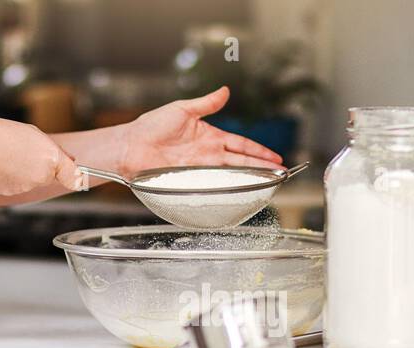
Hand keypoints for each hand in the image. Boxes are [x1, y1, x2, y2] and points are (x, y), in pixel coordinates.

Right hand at [0, 118, 81, 194]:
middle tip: (25, 149)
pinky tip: (0, 165)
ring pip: (33, 180)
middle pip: (50, 175)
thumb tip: (69, 161)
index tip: (79, 176)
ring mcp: (26, 187)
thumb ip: (54, 150)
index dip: (76, 175)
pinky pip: (18, 185)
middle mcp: (41, 176)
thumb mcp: (32, 132)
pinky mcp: (11, 194)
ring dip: (25, 170)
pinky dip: (12, 177)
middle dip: (43, 165)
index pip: (75, 177)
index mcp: (50, 158)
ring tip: (8, 155)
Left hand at [118, 86, 284, 176]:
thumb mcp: (182, 109)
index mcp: (210, 136)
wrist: (131, 145)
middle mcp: (209, 154)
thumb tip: (225, 91)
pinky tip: (242, 190)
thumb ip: (206, 103)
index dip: (259, 151)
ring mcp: (201, 168)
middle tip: (281, 173)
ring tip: (269, 182)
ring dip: (251, 177)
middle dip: (263, 167)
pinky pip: (214, 183)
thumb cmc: (151, 126)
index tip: (275, 157)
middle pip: (242, 161)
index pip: (241, 144)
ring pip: (233, 173)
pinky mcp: (191, 179)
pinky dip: (229, 187)